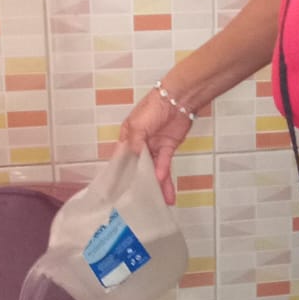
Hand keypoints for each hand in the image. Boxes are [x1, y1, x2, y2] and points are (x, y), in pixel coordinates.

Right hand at [118, 88, 193, 204]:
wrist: (178, 100)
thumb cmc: (154, 106)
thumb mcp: (137, 125)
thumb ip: (133, 145)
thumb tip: (131, 162)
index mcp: (128, 137)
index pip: (122, 159)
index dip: (121, 174)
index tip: (119, 189)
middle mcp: (140, 143)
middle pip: (139, 167)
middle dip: (141, 183)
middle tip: (141, 200)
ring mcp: (155, 146)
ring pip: (154, 169)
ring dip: (157, 183)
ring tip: (160, 199)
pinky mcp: (168, 147)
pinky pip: (165, 163)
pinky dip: (164, 172)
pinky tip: (163, 182)